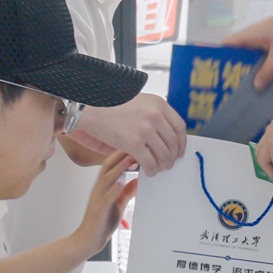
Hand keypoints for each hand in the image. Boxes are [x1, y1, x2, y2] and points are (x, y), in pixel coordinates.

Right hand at [68, 93, 185, 174]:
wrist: (90, 108)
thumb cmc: (111, 105)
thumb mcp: (140, 101)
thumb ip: (154, 113)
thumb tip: (166, 132)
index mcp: (158, 104)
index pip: (179, 127)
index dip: (182, 142)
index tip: (179, 151)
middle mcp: (155, 115)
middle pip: (173, 143)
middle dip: (172, 157)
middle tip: (168, 163)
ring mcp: (145, 129)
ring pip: (163, 154)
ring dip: (162, 165)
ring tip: (157, 168)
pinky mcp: (133, 142)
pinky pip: (150, 162)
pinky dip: (151, 170)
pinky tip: (148, 171)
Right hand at [69, 152, 136, 257]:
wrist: (88, 240)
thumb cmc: (102, 221)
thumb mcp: (118, 203)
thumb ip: (127, 191)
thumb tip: (139, 179)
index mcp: (104, 185)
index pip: (112, 164)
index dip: (123, 153)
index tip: (135, 142)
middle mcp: (99, 188)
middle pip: (108, 166)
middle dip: (121, 155)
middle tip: (136, 144)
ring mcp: (98, 198)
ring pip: (107, 179)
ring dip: (119, 168)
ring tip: (131, 159)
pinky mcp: (99, 210)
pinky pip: (106, 198)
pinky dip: (113, 190)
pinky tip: (120, 183)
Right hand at [223, 7, 272, 89]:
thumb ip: (268, 71)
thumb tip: (256, 86)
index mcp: (251, 34)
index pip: (227, 43)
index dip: (221, 56)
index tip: (220, 73)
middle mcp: (255, 34)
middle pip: (240, 52)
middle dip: (238, 67)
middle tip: (236, 85)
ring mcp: (265, 36)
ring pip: (253, 54)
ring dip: (253, 67)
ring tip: (252, 86)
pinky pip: (264, 53)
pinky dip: (265, 64)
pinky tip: (269, 77)